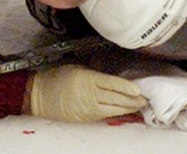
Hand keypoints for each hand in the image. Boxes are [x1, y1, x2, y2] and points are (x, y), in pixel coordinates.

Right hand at [26, 64, 146, 121]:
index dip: (126, 87)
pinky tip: (125, 110)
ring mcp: (88, 108)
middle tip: (145, 99)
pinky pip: (105, 115)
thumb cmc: (59, 77)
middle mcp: (89, 95)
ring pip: (113, 109)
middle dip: (132, 100)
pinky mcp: (86, 118)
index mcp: (87, 79)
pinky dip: (117, 112)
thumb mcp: (78, 67)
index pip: (111, 83)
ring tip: (139, 106)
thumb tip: (113, 73)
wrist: (40, 95)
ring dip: (128, 108)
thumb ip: (96, 70)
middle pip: (115, 98)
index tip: (139, 89)